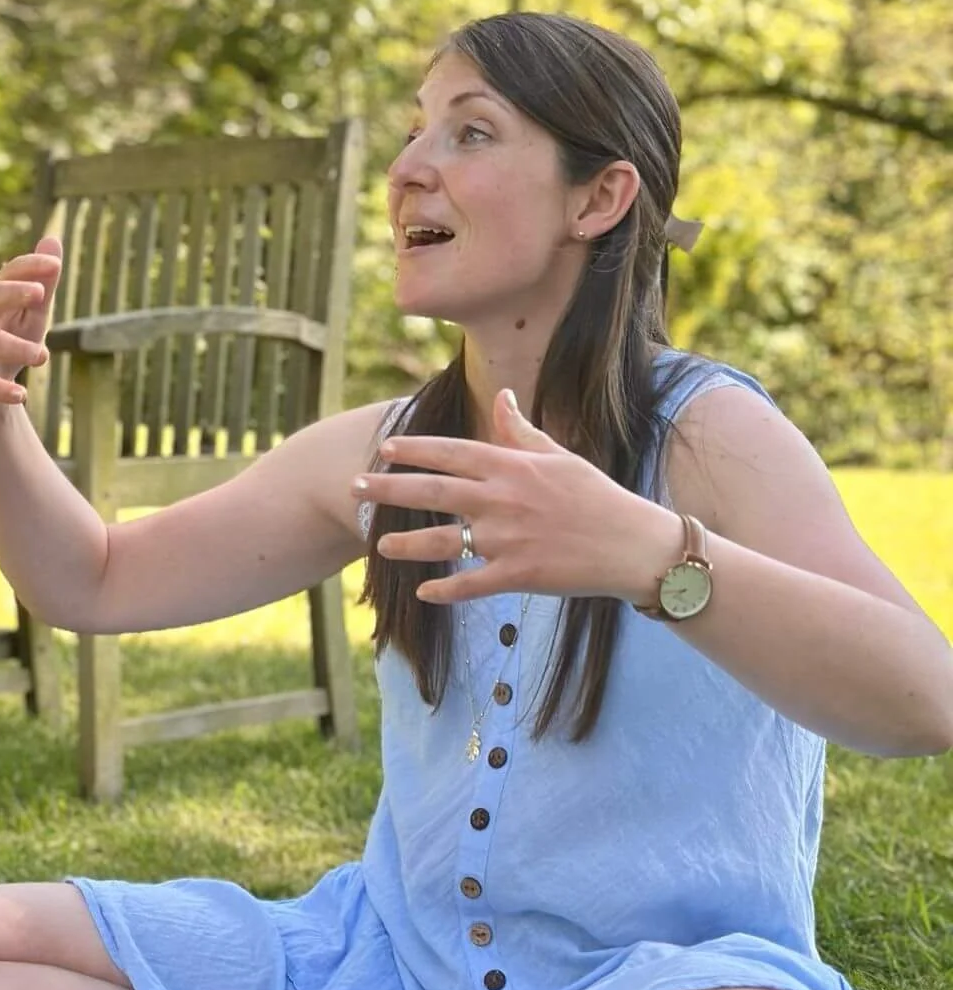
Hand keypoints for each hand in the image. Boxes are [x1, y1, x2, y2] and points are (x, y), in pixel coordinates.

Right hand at [0, 236, 62, 410]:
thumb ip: (43, 284)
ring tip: (42, 356)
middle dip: (12, 293)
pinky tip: (21, 394)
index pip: (8, 273)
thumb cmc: (9, 342)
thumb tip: (53, 239)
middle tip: (40, 294)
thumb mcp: (32, 315)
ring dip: (13, 347)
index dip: (28, 266)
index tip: (54, 265)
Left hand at [355, 388, 681, 605]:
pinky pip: (472, 583)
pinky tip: (424, 592)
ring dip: (407, 543)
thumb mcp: (560, 457)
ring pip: (444, 541)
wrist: (634, 545)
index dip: (415, 450)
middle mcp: (504, 500)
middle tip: (354, 487)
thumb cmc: (597, 497)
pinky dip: (447, 589)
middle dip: (390, 488)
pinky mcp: (520, 574)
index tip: (384, 449)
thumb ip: (522, 432)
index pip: (453, 453)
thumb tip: (502, 397)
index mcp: (513, 467)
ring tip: (379, 545)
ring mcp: (509, 539)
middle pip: (435, 492)